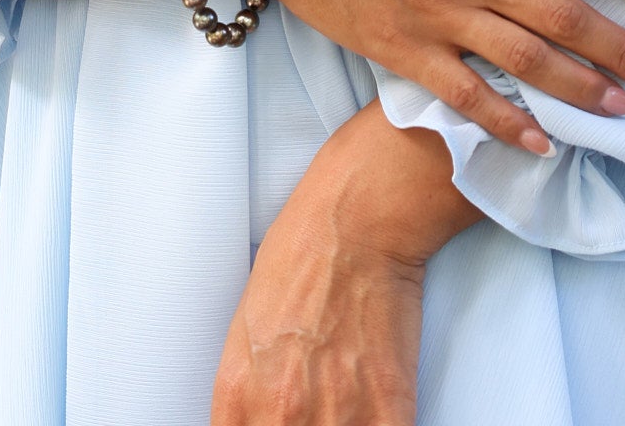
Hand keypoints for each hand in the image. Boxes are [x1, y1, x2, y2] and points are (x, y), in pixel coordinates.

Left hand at [212, 102, 473, 425]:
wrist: (356, 219)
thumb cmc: (303, 253)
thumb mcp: (246, 328)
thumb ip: (248, 392)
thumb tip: (257, 419)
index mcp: (236, 393)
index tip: (269, 421)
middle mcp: (279, 412)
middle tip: (310, 410)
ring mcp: (334, 415)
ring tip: (340, 407)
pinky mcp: (387, 409)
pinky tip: (370, 413)